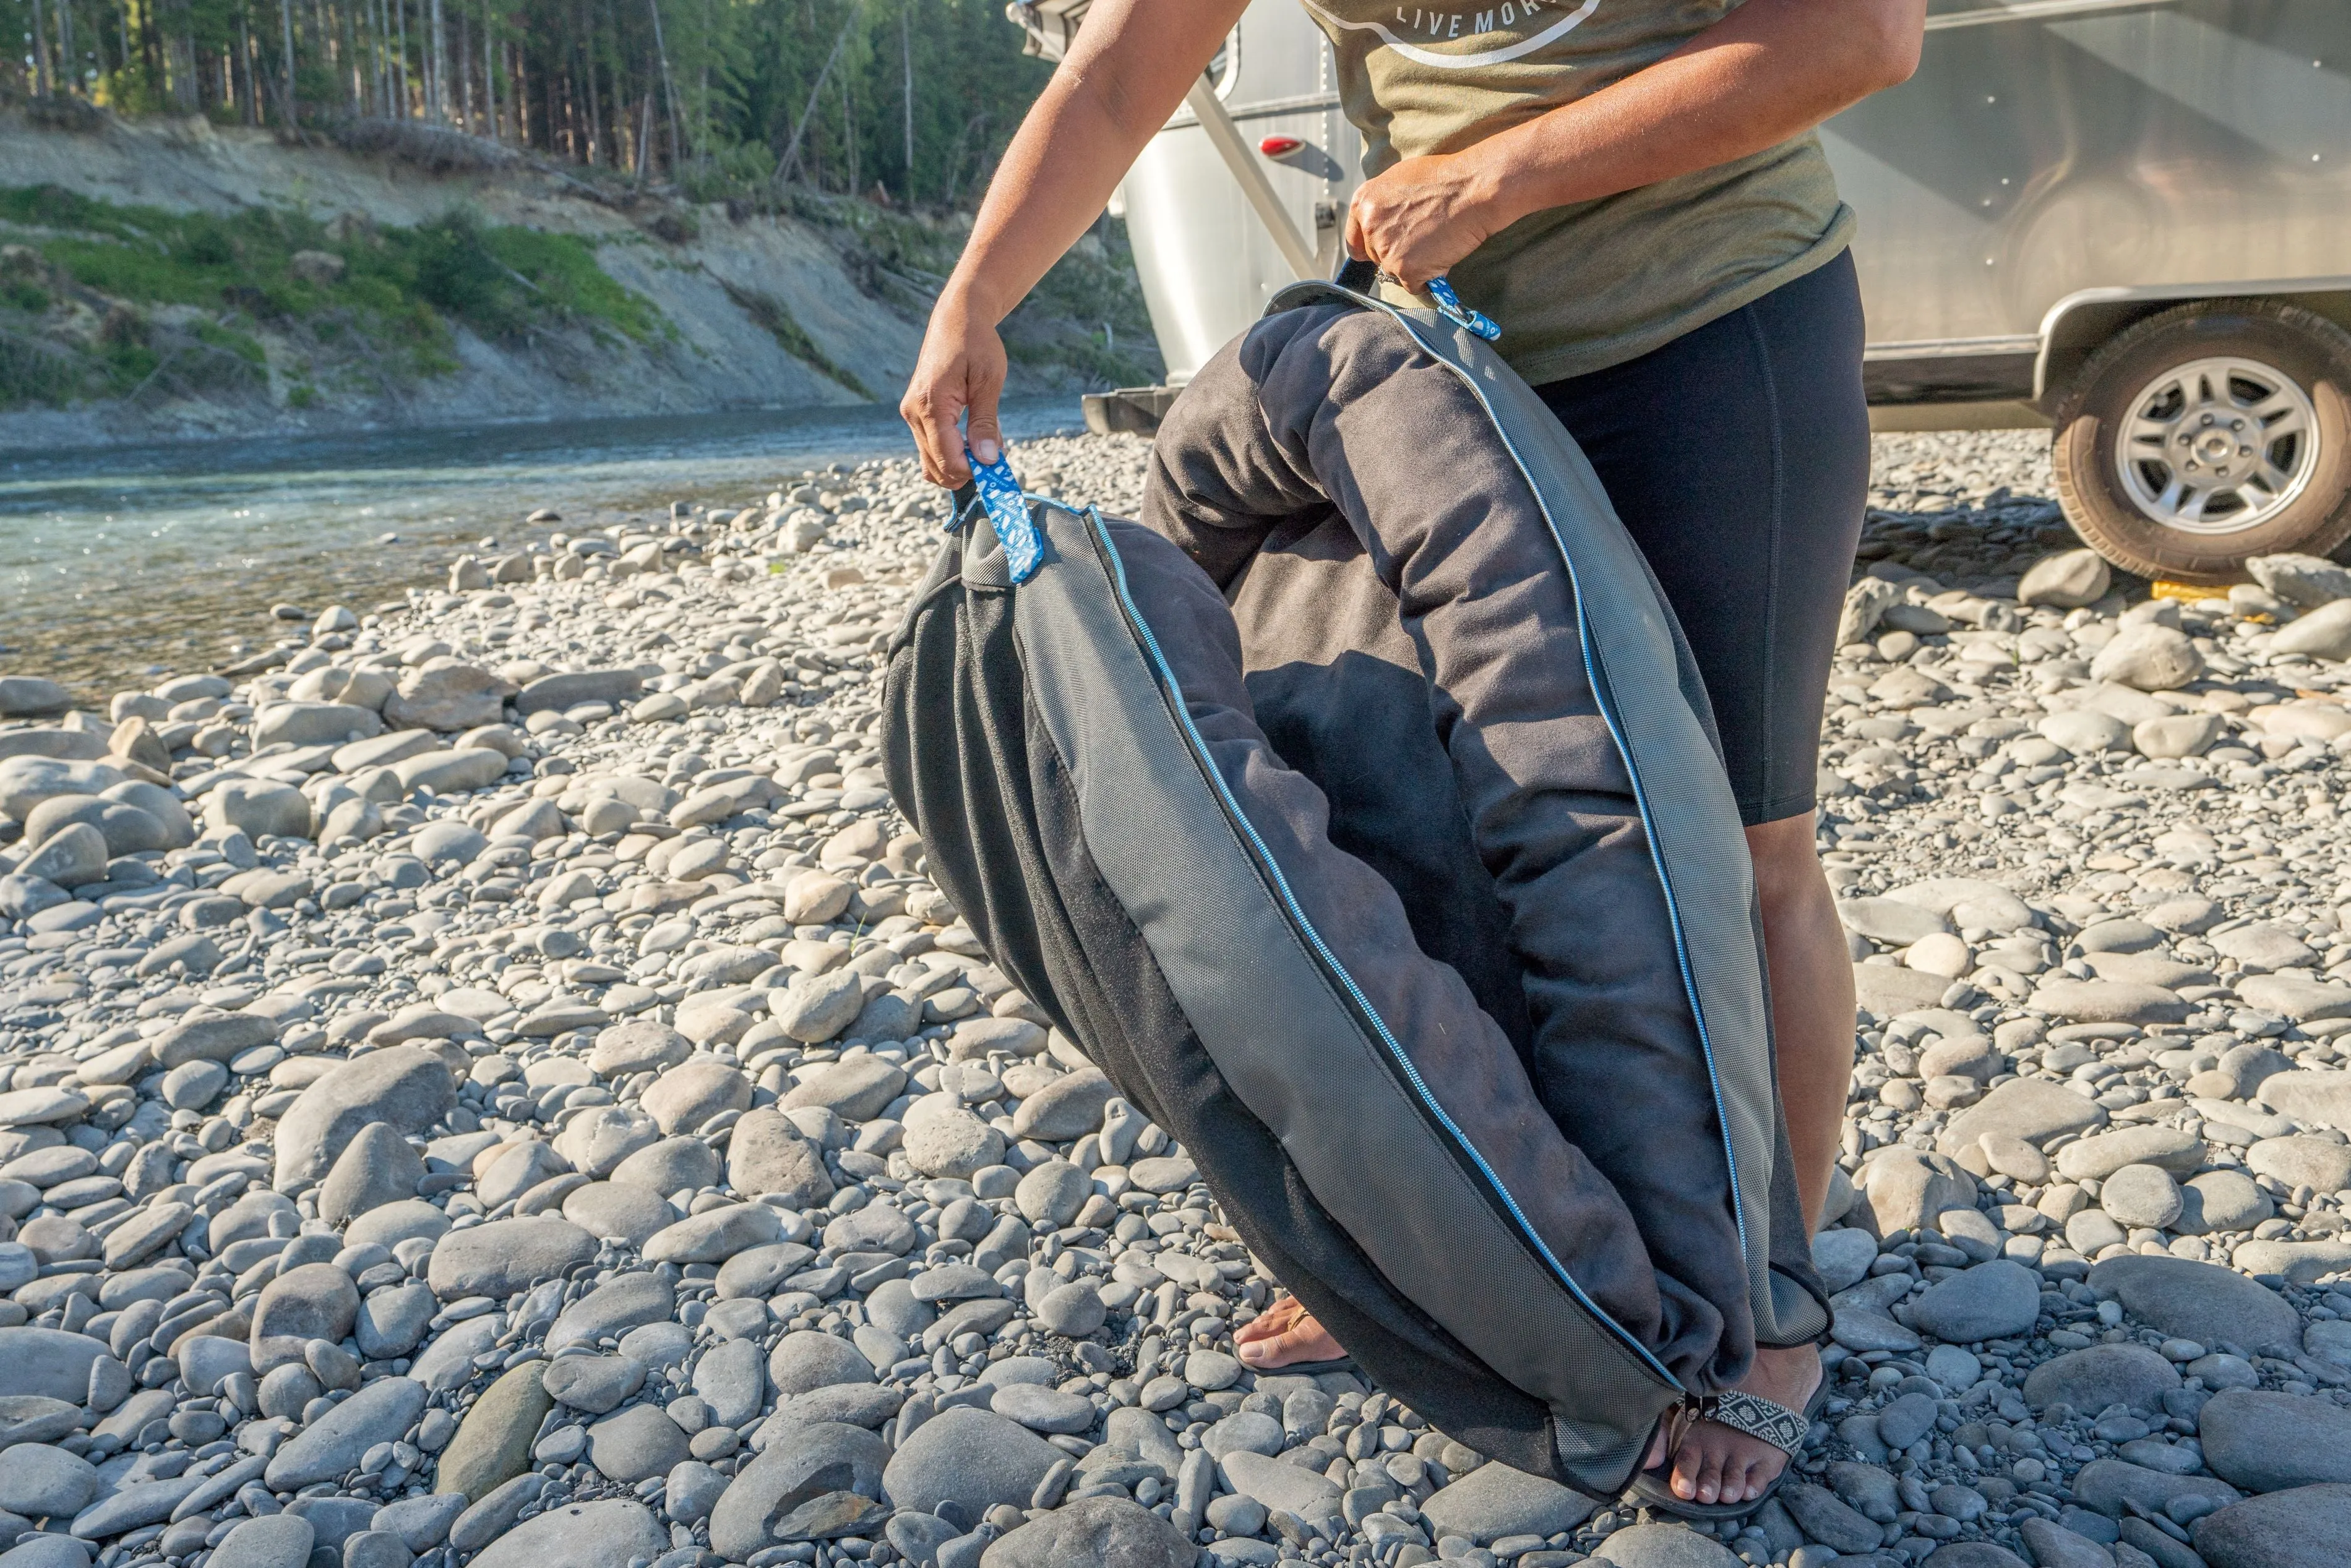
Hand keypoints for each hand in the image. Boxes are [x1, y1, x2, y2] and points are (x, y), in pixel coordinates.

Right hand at [901, 290, 1008, 488]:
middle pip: (936, 468)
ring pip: (930, 463)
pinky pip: (930, 448)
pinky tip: (973, 442)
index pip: (948, 459)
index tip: (999, 469)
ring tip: (986, 448)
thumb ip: (986, 422)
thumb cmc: (976, 344)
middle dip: (967, 473)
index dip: (975, 472)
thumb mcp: (988, 380)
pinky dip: (951, 455)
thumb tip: (988, 460)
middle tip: (996, 461)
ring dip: (959, 466)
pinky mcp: (915, 414)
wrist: (956, 318)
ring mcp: (911, 415)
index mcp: (931, 405)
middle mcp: (913, 413)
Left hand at [1344, 151, 1507, 289]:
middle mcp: (1369, 227)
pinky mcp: (1405, 269)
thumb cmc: (1444, 178)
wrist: (1472, 188)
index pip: (1356, 241)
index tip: (1388, 249)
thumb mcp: (1400, 180)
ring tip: (1437, 244)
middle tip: (1425, 239)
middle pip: (1377, 258)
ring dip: (1414, 267)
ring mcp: (1386, 250)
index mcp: (1363, 203)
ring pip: (1395, 273)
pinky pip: (1414, 286)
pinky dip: (1429, 278)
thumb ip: (1383, 204)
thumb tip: (1380, 222)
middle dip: (1398, 254)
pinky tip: (1442, 257)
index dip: (1373, 247)